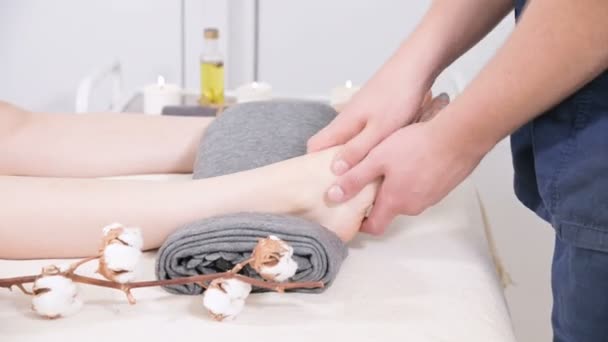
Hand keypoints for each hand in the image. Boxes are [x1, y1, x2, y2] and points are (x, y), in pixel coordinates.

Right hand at [307, 63, 431, 175]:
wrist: (415, 66)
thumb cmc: (397, 96)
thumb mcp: (379, 130)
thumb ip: (357, 150)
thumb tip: (334, 170)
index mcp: (343, 125)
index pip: (314, 146)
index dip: (313, 164)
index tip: (322, 182)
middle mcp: (347, 119)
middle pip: (330, 145)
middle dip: (335, 165)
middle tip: (348, 184)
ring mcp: (360, 114)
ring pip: (348, 140)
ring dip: (353, 156)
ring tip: (366, 174)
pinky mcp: (373, 111)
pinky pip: (362, 134)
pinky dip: (367, 147)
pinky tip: (382, 154)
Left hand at [326, 113, 484, 234]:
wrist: (458, 137)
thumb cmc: (416, 146)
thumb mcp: (377, 158)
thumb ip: (354, 179)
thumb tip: (333, 197)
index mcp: (395, 202)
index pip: (375, 227)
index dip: (362, 224)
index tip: (354, 213)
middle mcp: (414, 206)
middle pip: (391, 210)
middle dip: (378, 199)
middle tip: (369, 179)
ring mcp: (431, 197)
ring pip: (407, 198)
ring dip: (397, 187)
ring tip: (390, 165)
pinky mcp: (443, 186)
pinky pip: (422, 188)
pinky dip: (414, 179)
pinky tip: (412, 159)